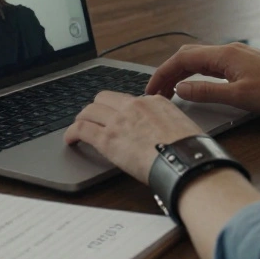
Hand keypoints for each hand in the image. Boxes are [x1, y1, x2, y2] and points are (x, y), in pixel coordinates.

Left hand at [63, 91, 204, 183]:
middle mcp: (134, 105)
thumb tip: (166, 134)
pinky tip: (70, 140)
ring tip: (78, 129)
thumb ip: (168, 124)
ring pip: (89, 110)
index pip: (128, 100)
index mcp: (154, 101)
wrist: (185, 161)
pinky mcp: (107, 139)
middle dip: (97, 108)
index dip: (119, 109)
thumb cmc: (189, 150)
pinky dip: (72, 133)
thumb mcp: (183, 126)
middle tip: (94, 119)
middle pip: (104, 98)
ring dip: (82, 118)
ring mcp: (119, 120)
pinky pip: (81, 129)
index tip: (117, 118)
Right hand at [145, 43, 259, 114]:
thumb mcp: (238, 97)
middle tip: (157, 92)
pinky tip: (197, 86)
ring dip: (183, 73)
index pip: (182, 59)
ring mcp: (237, 56)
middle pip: (188, 56)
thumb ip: (206, 92)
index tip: (151, 90)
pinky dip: (198, 74)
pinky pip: (213, 65)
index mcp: (224, 55)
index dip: (162, 74)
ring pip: (200, 60)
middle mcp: (229, 50)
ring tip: (171, 91)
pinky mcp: (245, 63)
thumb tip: (180, 88)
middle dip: (169, 72)